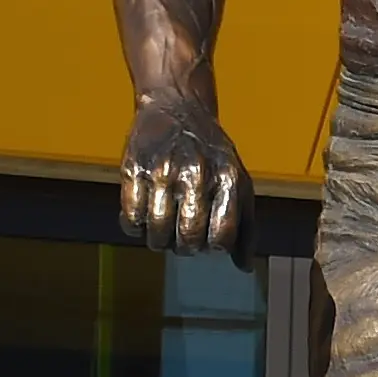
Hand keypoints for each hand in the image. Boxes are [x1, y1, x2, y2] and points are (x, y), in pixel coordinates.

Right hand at [119, 101, 246, 253]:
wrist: (176, 108)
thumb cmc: (212, 156)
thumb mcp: (238, 182)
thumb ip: (246, 226)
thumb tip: (245, 268)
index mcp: (227, 180)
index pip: (222, 235)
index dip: (215, 247)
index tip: (210, 241)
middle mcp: (196, 174)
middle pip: (188, 237)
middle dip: (186, 247)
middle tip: (184, 240)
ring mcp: (162, 171)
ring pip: (157, 232)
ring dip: (159, 241)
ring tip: (164, 232)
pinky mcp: (133, 169)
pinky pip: (131, 217)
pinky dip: (135, 226)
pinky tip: (143, 217)